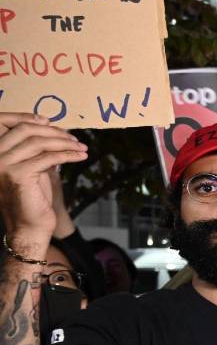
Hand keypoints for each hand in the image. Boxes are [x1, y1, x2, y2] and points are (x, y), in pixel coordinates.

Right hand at [0, 114, 86, 243]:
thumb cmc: (32, 197)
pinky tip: (80, 157)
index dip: (29, 118)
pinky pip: (48, 158)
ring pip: (39, 142)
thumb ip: (36, 149)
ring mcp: (3, 164)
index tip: (51, 121)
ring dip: (65, 143)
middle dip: (53, 131)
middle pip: (25, 130)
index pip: (7, 123)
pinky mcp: (18, 174)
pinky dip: (68, 155)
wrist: (28, 226)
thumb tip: (50, 128)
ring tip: (81, 147)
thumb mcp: (32, 167)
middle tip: (73, 138)